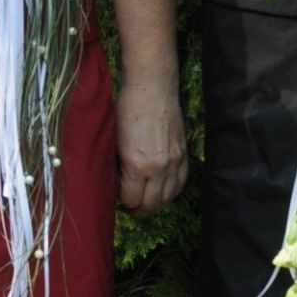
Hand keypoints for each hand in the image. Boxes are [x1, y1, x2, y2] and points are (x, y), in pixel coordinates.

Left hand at [114, 66, 188, 213]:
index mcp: (137, 165)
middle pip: (151, 204)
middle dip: (138, 210)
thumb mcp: (114, 140)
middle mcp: (158, 167)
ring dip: (156, 204)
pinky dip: (171, 191)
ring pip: (168, 197)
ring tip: (145, 202)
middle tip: (129, 207)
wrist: (152, 86)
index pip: (131, 200)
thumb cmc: (126, 108)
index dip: (122, 203)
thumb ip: (117, 165)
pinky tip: (162, 191)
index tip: (116, 199)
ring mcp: (174, 161)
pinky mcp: (183, 154)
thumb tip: (117, 183)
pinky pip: (181, 183)